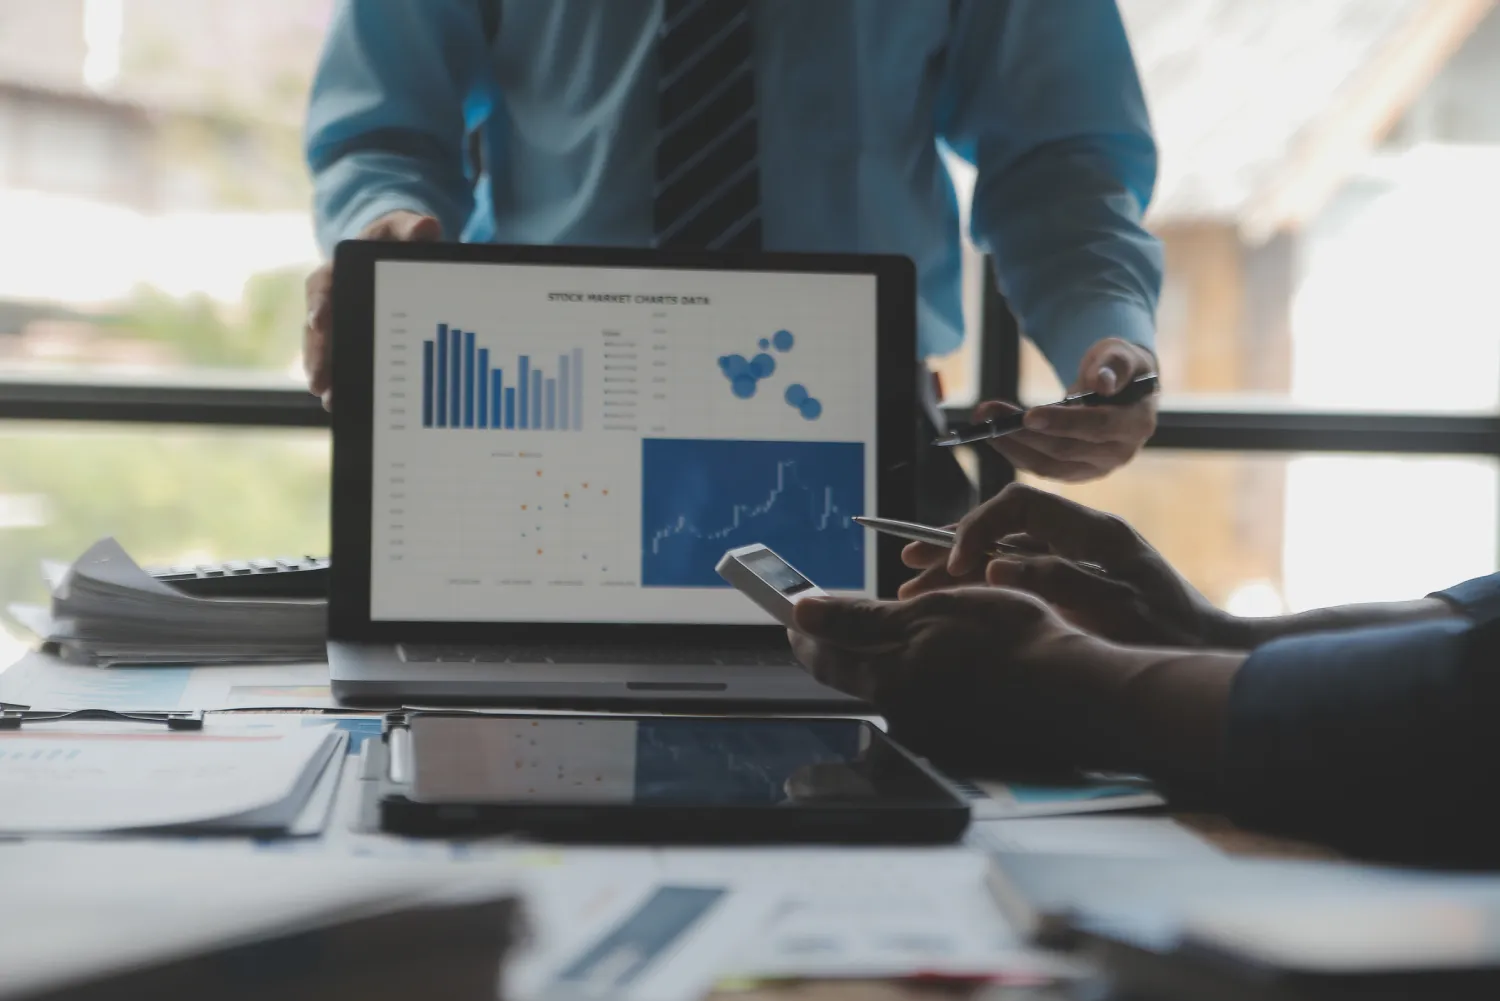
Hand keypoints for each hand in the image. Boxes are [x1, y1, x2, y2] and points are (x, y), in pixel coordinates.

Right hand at [303, 211, 441, 409]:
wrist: (397, 252)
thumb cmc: (397, 239)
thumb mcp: (404, 229)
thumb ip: (412, 227)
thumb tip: (428, 227)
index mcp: (339, 270)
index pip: (323, 286)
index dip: (319, 303)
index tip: (319, 321)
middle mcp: (332, 299)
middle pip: (317, 329)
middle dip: (317, 354)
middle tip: (319, 381)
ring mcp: (340, 323)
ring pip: (324, 350)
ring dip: (325, 375)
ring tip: (329, 400)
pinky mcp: (353, 340)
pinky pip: (342, 362)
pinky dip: (342, 382)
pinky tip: (345, 404)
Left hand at [789, 588, 1124, 772]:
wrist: (1074, 690)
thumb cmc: (1007, 642)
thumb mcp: (926, 612)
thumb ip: (858, 618)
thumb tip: (801, 612)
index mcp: (886, 681)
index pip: (822, 656)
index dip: (806, 629)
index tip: (795, 609)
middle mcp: (901, 714)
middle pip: (855, 673)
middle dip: (845, 642)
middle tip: (845, 612)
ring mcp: (932, 730)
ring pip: (893, 684)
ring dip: (891, 656)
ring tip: (912, 624)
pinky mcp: (961, 735)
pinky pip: (927, 699)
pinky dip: (927, 674)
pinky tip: (954, 658)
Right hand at [933, 483, 1234, 647]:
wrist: (1212, 652)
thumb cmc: (1171, 635)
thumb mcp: (1116, 608)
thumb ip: (1058, 582)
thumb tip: (997, 564)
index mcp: (1094, 532)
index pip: (1020, 505)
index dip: (979, 527)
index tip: (956, 563)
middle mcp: (1083, 539)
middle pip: (1004, 527)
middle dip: (954, 544)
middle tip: (910, 566)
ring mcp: (1079, 561)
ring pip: (1005, 552)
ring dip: (962, 567)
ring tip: (916, 585)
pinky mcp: (1076, 586)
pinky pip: (1017, 575)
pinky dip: (983, 584)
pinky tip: (956, 598)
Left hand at [979, 338, 1156, 481]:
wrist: (1118, 388)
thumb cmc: (1117, 367)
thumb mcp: (1121, 354)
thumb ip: (1114, 365)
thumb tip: (1102, 383)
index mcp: (1136, 423)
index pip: (1098, 427)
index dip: (1063, 422)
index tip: (1028, 415)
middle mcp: (1119, 453)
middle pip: (1065, 450)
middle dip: (1022, 432)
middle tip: (988, 413)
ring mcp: (1097, 468)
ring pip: (1048, 465)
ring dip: (1011, 445)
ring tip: (984, 422)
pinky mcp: (1077, 473)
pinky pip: (1043, 468)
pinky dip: (1016, 453)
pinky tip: (995, 436)